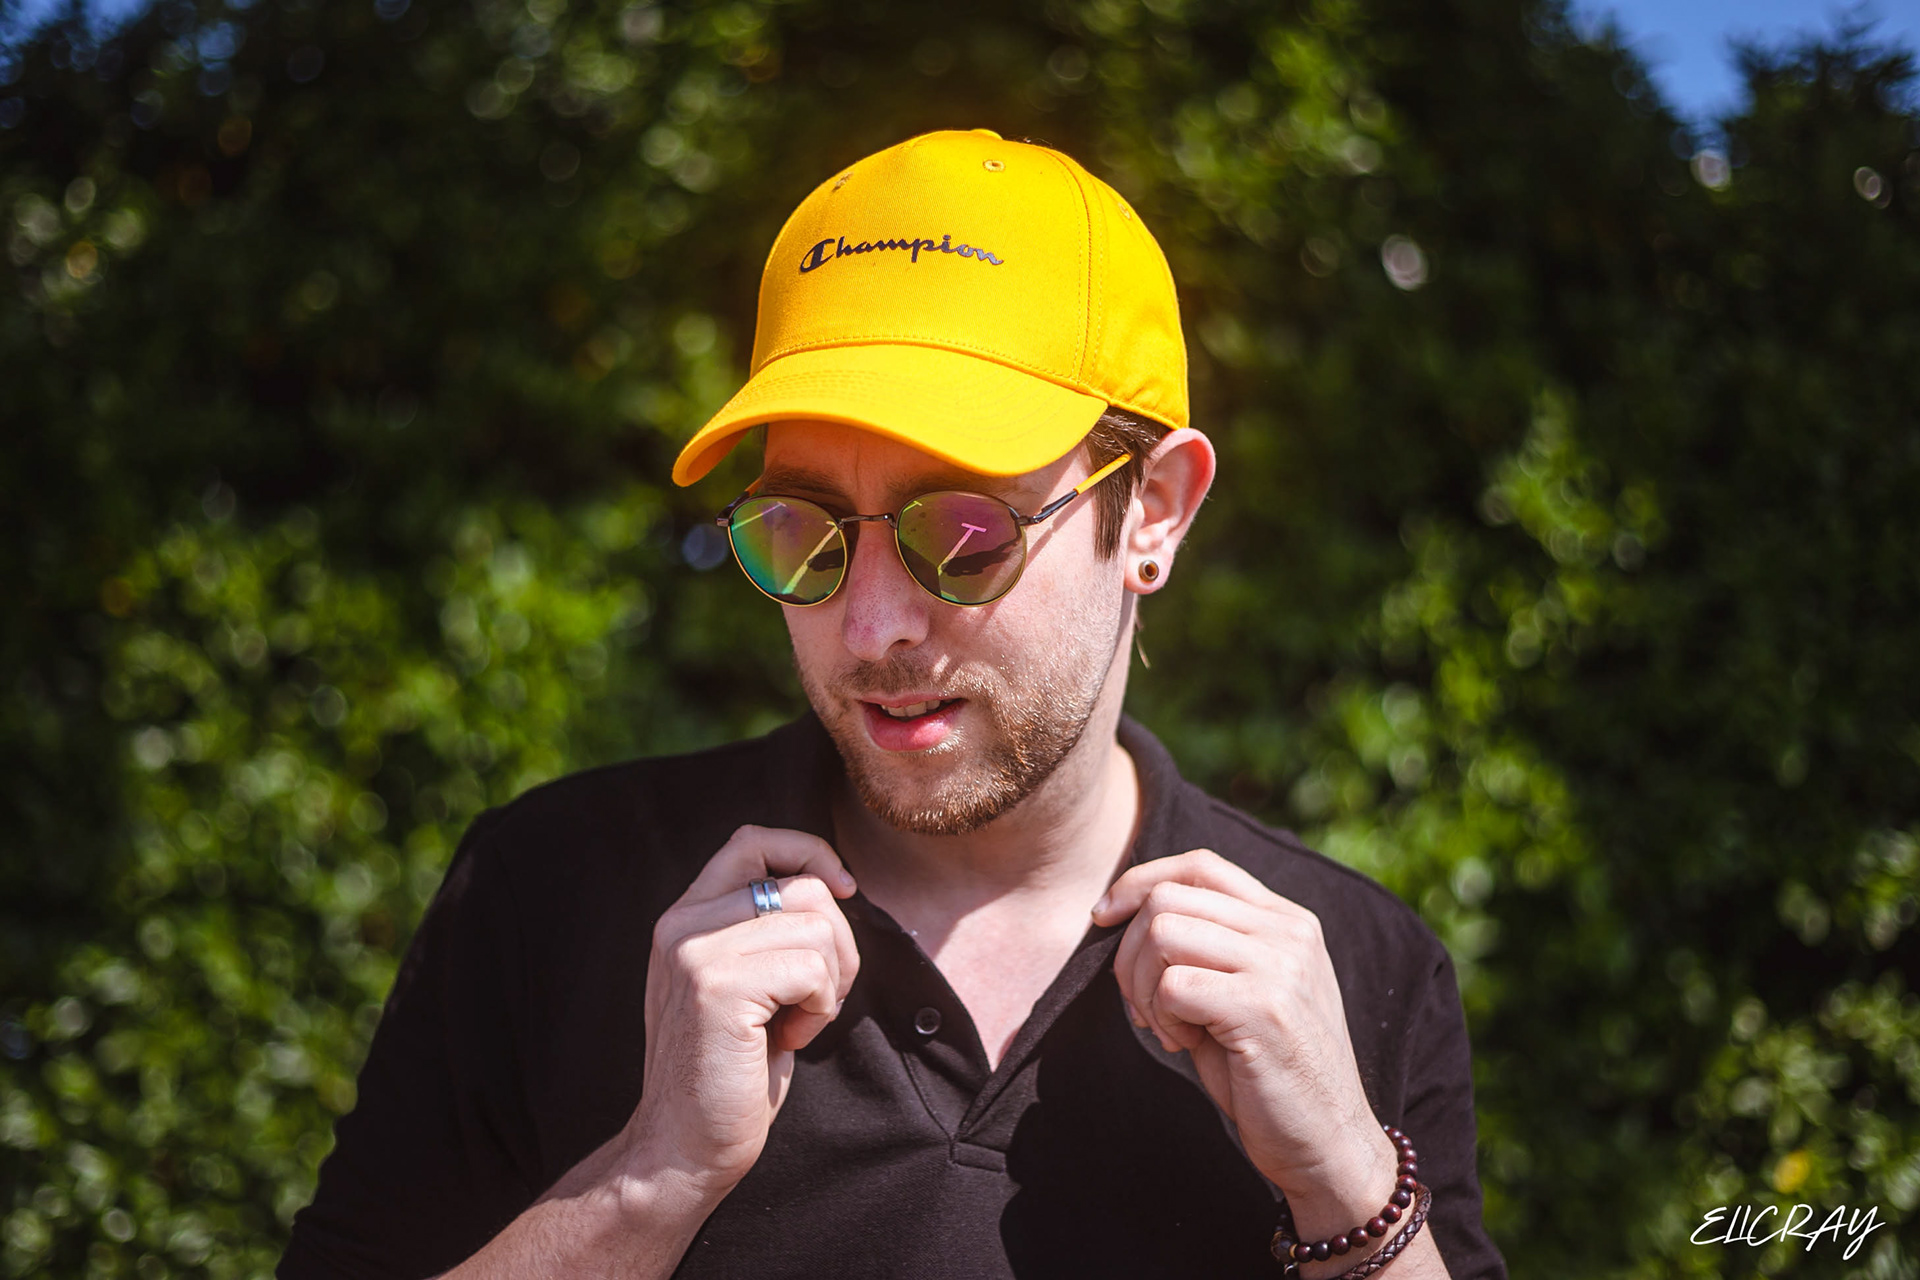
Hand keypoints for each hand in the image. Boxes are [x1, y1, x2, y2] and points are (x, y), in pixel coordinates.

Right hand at [626, 825, 859, 1194]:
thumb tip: (834, 884)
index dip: (809, 852)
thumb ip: (762, 930)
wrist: (681, 1148)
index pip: (752, 841)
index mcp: (685, 917)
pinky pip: (813, 970)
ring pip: (818, 927)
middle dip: (838, 945)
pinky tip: (786, 1041)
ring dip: (829, 983)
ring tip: (792, 1024)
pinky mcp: (718, 987)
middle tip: (813, 1000)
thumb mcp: (741, 983)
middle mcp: (683, 923)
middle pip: (804, 887)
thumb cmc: (728, 1072)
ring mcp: (696, 952)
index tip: (844, 889)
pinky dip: (820, 1009)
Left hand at [1091, 850, 1397, 1246]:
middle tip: (1140, 1007)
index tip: (1103, 917)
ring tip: (1167, 1028)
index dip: (1139, 881)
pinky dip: (1160, 1018)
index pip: (1199, 865)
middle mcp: (1288, 932)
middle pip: (1168, 898)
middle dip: (1128, 953)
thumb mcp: (1242, 991)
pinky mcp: (1263, 1008)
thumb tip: (1123, 914)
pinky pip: (1172, 985)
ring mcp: (1280, 966)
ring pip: (1162, 933)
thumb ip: (1205, 946)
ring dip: (1142, 986)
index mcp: (1286, 921)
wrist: (1328, 1144)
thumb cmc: (1267, 1071)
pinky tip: (1185, 1045)